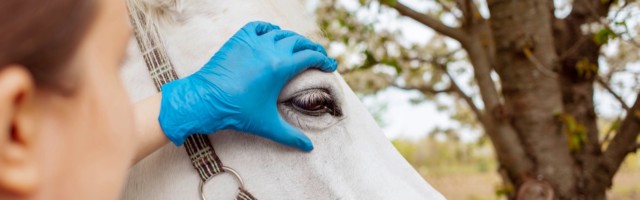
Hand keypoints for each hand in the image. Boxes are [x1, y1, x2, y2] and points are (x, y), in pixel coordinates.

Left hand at [158, 21, 336, 150]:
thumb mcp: (267, 125)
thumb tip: (309, 148)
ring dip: (293, 39)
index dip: (324, 59)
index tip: (330, 65)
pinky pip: (260, 27)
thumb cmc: (236, 113)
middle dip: (312, 48)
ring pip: (281, 33)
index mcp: (280, 66)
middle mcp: (269, 49)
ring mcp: (253, 42)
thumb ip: (290, 136)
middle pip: (299, 41)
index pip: (310, 56)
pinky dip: (270, 29)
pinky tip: (274, 35)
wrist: (205, 100)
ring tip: (298, 48)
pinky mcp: (238, 40)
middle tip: (318, 55)